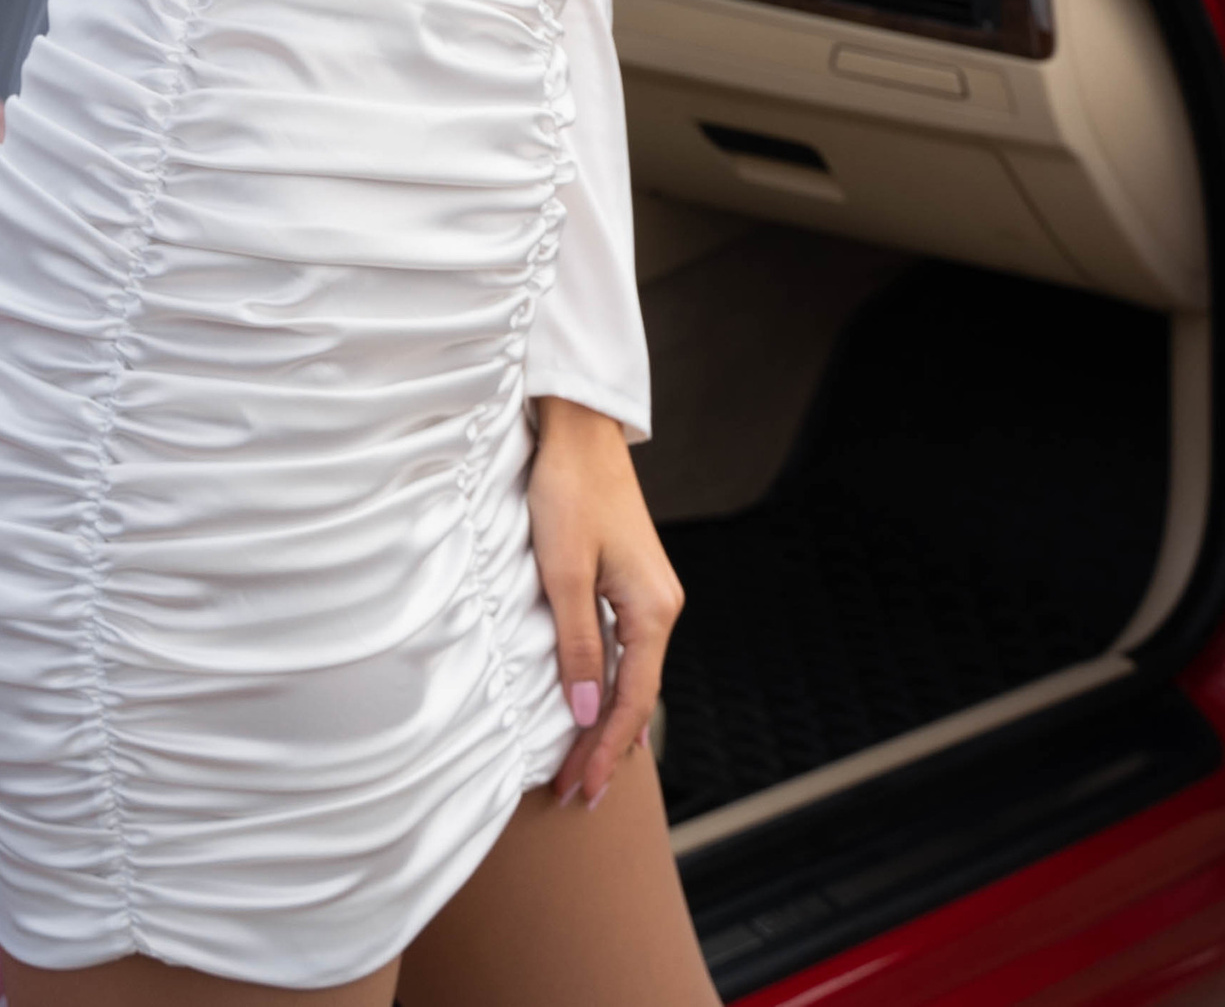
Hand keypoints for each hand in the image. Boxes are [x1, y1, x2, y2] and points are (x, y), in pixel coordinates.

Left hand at [528, 399, 682, 809]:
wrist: (579, 429)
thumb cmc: (568, 491)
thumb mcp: (563, 571)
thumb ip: (576, 644)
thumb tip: (587, 712)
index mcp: (652, 611)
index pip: (631, 702)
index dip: (603, 751)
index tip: (577, 791)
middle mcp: (661, 607)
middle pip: (635, 696)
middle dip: (603, 748)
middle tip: (573, 795)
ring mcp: (650, 593)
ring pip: (631, 675)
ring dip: (605, 721)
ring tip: (580, 766)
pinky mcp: (632, 580)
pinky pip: (626, 650)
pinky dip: (608, 686)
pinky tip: (596, 705)